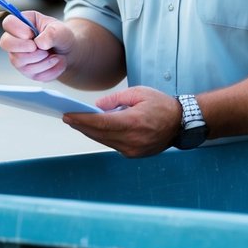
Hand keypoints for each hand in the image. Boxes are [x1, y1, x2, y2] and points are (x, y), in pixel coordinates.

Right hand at [0, 11, 73, 81]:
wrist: (69, 53)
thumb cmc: (61, 37)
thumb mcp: (62, 30)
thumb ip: (52, 33)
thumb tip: (39, 43)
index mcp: (23, 23)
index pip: (8, 23)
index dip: (18, 30)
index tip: (32, 34)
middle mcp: (16, 39)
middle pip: (5, 43)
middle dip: (25, 48)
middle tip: (42, 49)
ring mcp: (18, 56)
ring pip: (20, 61)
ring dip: (43, 61)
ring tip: (55, 56)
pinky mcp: (25, 70)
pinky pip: (33, 74)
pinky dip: (49, 70)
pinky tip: (55, 63)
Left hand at [63, 86, 180, 157]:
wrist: (181, 123)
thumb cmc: (161, 105)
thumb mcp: (138, 93)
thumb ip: (115, 99)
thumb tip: (97, 106)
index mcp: (134, 122)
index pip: (101, 123)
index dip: (82, 120)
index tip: (68, 115)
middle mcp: (132, 140)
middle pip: (99, 134)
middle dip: (81, 125)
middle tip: (66, 117)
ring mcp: (133, 150)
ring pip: (104, 141)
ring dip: (89, 132)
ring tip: (76, 122)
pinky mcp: (134, 154)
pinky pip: (112, 145)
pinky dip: (102, 136)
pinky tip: (93, 129)